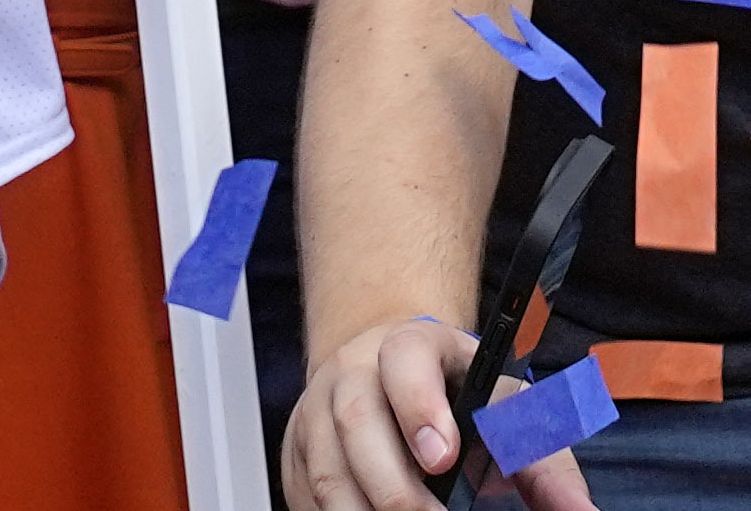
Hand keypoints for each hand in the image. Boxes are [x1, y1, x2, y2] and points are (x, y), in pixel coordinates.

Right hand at [287, 310, 584, 510]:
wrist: (391, 372)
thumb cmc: (459, 400)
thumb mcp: (509, 413)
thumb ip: (545, 463)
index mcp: (410, 348)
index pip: (404, 361)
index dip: (419, 405)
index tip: (444, 458)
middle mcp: (352, 370)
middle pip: (356, 421)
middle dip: (396, 489)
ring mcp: (316, 409)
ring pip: (325, 467)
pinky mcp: (296, 449)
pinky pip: (305, 493)